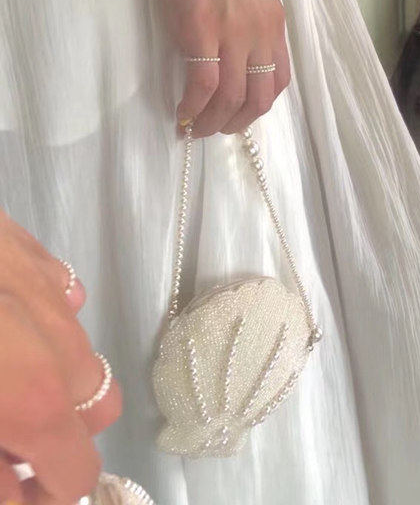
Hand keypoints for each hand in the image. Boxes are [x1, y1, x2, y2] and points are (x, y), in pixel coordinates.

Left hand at [0, 211, 121, 504]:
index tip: (14, 491)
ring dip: (50, 380)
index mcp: (31, 400)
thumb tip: (14, 491)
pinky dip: (39, 324)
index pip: (74, 473)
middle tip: (4, 440)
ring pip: (83, 353)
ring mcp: (49, 292)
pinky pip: (61, 297)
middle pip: (99, 409)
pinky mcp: (31, 250)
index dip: (42, 495)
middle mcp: (59, 345)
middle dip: (60, 437)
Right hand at [139, 0, 290, 137]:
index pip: (279, 79)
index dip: (258, 105)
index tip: (236, 114)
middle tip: (214, 130)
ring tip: (194, 130)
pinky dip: (192, 109)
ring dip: (213, 123)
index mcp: (274, 20)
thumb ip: (243, 16)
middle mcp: (262, 31)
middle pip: (261, 97)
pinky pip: (203, 86)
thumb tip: (227, 44)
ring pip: (233, 99)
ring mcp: (233, 31)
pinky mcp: (201, 29)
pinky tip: (180, 116)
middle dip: (238, 123)